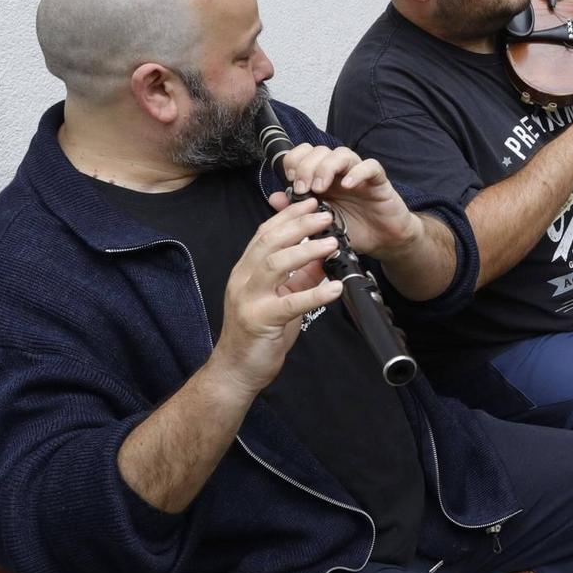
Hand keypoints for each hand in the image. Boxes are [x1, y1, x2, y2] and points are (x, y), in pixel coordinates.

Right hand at [212, 198, 343, 396]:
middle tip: (326, 215)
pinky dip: (315, 293)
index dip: (287, 215)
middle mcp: (243, 280)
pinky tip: (335, 288)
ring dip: (306, 250)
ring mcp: (249, 299)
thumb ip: (299, 276)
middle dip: (299, 225)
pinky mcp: (260, 320)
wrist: (236, 370)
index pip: (265, 233)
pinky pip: (290, 303)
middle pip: (269, 242)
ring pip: (275, 264)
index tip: (310, 203)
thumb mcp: (281, 298)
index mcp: (246, 271)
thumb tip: (323, 256)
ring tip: (332, 242)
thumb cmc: (259, 333)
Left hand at [269, 144, 419, 256]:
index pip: (304, 154)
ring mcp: (358, 174)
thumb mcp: (318, 224)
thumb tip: (274, 197)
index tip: (290, 180)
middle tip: (304, 188)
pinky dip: (357, 172)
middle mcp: (339, 172)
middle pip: (320, 150)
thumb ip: (297, 210)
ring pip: (342, 153)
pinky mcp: (379, 181)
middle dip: (306, 166)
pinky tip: (347, 185)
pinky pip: (370, 166)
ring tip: (320, 188)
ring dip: (326, 167)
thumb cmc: (352, 230)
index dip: (294, 161)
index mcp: (322, 178)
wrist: (383, 241)